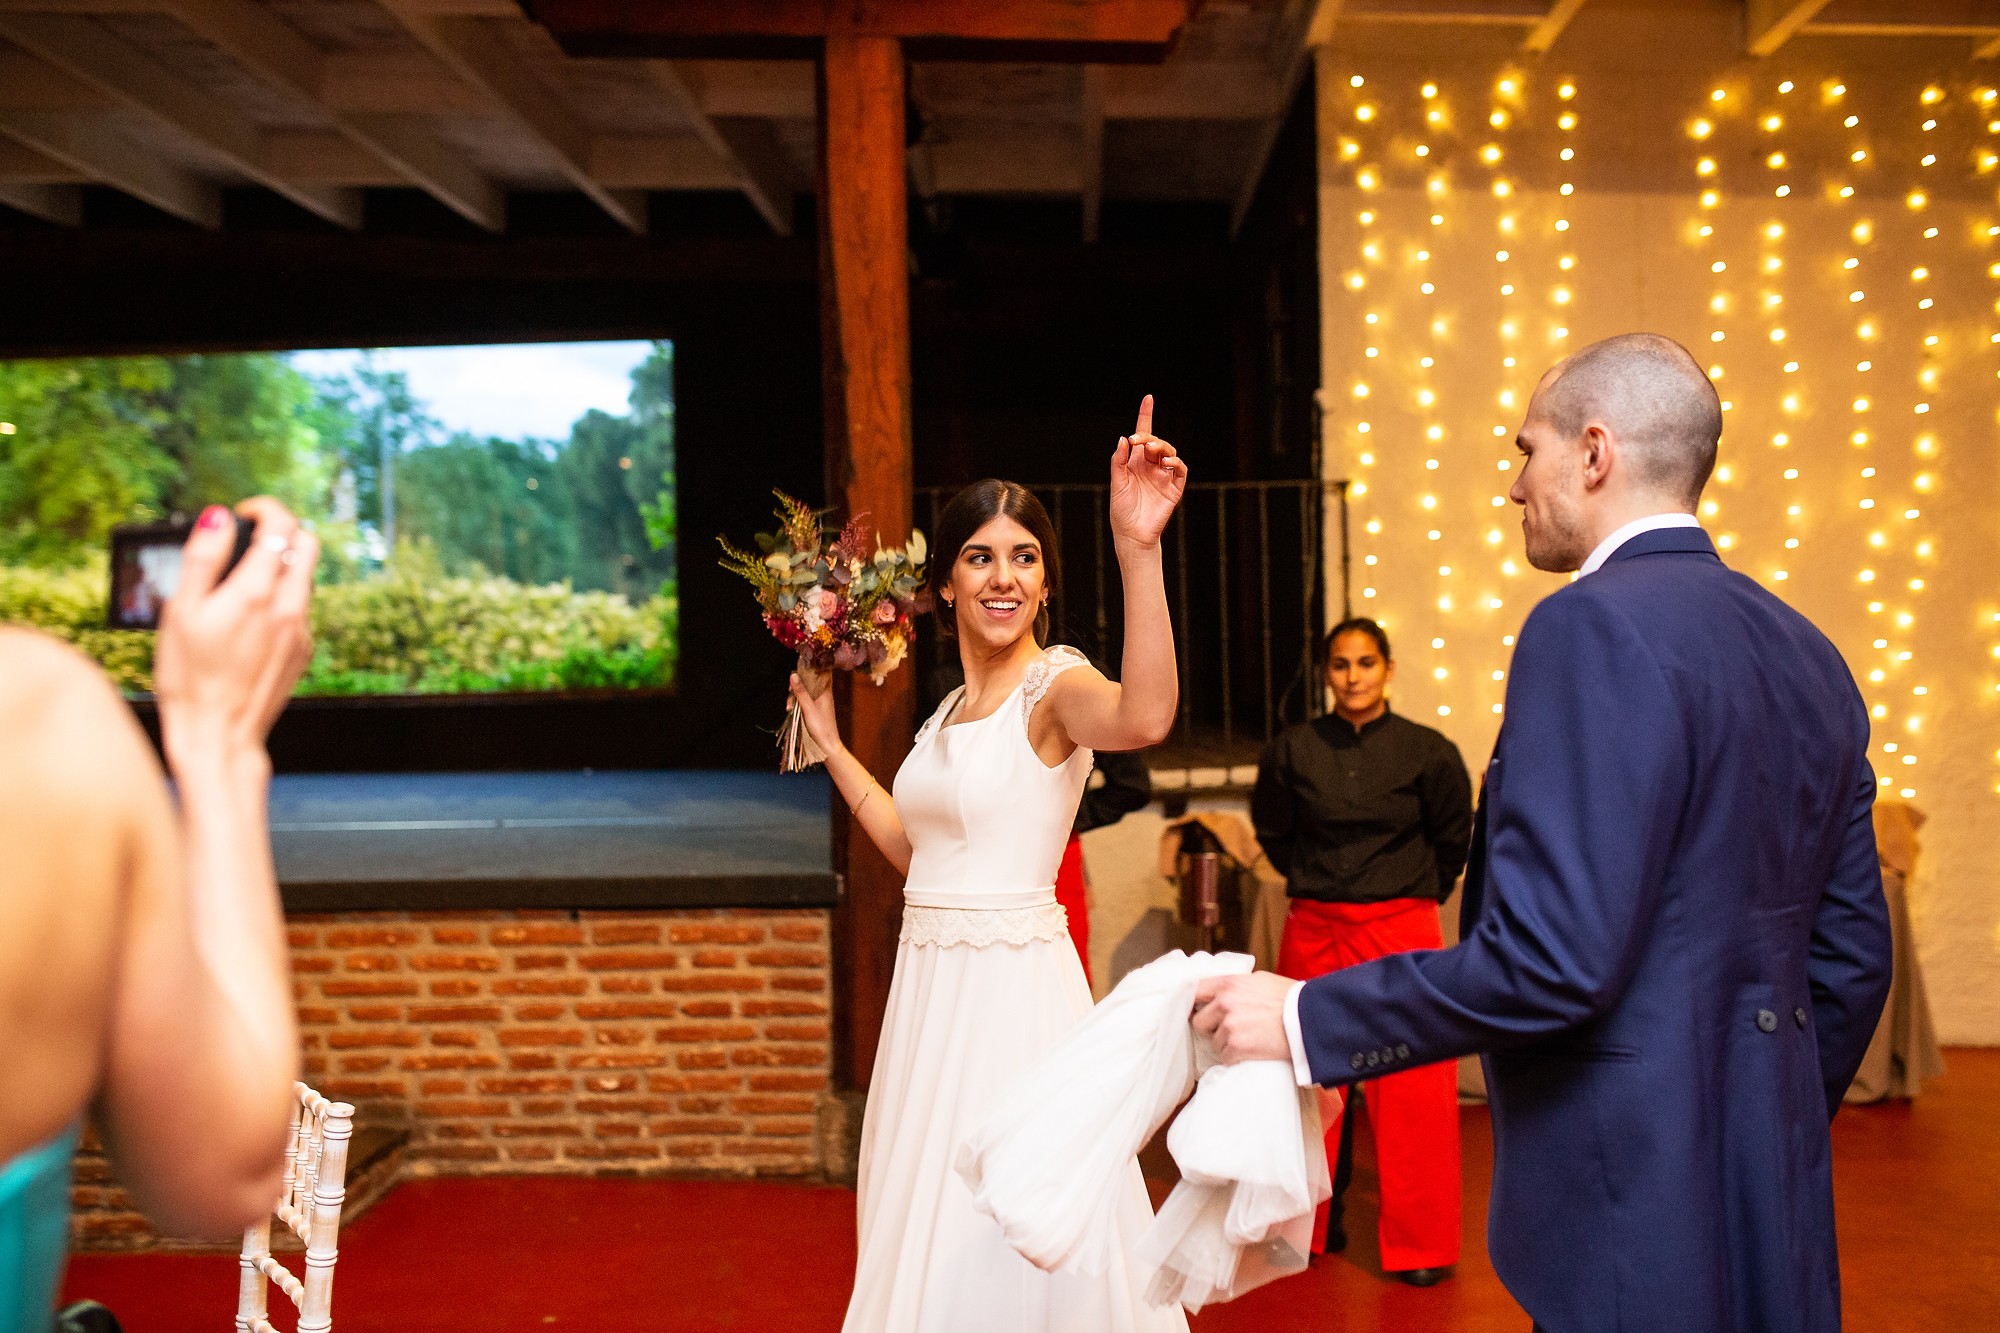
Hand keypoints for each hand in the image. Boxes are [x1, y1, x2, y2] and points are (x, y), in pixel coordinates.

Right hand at [152, 497, 318, 767]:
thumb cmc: (189, 675)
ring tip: (241, 584)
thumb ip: (203, 558)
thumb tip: (220, 516)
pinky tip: (250, 621)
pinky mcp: (304, 650)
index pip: (282, 525)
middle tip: (247, 542)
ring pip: (305, 578)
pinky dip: (282, 599)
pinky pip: (300, 609)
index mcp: (258, 591)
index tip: (244, 514)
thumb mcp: (181, 611)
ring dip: (282, 567)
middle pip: (308, 544)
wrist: (219, 735)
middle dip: (281, 532)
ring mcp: (302, 630)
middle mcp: (290, 607)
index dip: (264, 509)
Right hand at [789, 670, 844, 759]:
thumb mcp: (808, 708)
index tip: (799, 669)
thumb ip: (801, 691)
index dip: (810, 668)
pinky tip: (790, 710)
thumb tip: (793, 674)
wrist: (827, 745)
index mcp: (825, 690)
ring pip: (804, 691)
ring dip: (795, 696)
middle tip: (790, 691)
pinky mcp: (813, 709)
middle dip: (798, 684)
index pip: (821, 671)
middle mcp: (823, 694)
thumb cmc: (821, 727)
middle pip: (809, 681)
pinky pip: (803, 700)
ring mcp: (818, 701)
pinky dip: (796, 703)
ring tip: (789, 706)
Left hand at [1108, 394, 1186, 550]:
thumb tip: (1123, 439)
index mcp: (1136, 462)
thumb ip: (1119, 461)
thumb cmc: (1121, 510)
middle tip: (1140, 440)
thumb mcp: (1116, 483)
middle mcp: (1151, 466)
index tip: (1148, 398)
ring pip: (1169, 452)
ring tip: (1154, 450)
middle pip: (1156, 442)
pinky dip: (1175, 462)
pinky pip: (1180, 470)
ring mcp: (1164, 476)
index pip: (1142, 435)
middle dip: (1149, 436)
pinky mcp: (1174, 488)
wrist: (1132, 534)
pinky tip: (1166, 462)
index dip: (1145, 416)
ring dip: (1162, 447)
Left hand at [1191, 971, 1296, 1063]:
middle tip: (1230, 1031)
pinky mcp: (1237, 1047)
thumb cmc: (1291, 999)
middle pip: (1199, 1021)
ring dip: (1227, 1045)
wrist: (1311, 1019)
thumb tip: (1222, 993)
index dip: (1195, 1004)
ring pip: (1214, 1042)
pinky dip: (1236, 1058)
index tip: (1198, 1012)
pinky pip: (1225, 1057)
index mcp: (1228, 983)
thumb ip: (1237, 986)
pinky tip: (1252, 1052)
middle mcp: (1224, 1003)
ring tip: (1250, 1040)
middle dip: (1211, 1028)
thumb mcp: (1261, 981)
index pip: (1194, 991)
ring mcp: (1229, 1026)